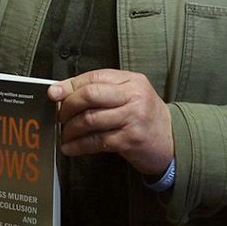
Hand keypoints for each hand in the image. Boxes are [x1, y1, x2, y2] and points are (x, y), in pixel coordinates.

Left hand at [49, 68, 173, 176]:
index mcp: (132, 80)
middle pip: (89, 95)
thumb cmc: (144, 117)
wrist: (173, 141)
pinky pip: (96, 141)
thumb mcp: (128, 96)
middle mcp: (134, 96)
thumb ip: (100, 90)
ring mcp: (133, 118)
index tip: (53, 94)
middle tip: (59, 117)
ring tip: (64, 134)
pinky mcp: (130, 140)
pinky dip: (79, 145)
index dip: (69, 86)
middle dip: (68, 107)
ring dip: (70, 129)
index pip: (93, 78)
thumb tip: (61, 91)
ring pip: (90, 119)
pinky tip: (71, 148)